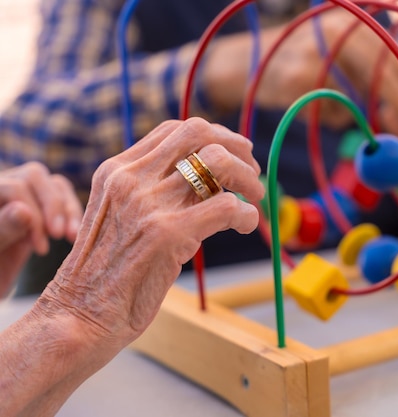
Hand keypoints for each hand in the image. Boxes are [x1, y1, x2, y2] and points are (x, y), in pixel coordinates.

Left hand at [0, 162, 81, 295]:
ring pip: (53, 185)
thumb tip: (23, 210)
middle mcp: (3, 187)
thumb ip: (2, 229)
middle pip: (35, 176)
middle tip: (58, 235)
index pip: (16, 187)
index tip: (41, 249)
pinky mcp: (41, 208)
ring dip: (68, 211)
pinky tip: (73, 235)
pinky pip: (63, 198)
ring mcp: (23, 196)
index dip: (34, 215)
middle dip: (53, 205)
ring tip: (72, 237)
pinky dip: (73, 215)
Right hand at [36, 118, 263, 349]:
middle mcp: (131, 179)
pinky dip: (247, 214)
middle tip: (251, 172)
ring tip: (254, 198)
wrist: (78, 317)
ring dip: (248, 179)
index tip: (233, 153)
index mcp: (116, 171)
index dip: (214, 136)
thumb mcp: (119, 217)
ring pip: (218, 163)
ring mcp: (149, 204)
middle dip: (235, 147)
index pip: (174, 129)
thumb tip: (207, 182)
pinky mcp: (168, 234)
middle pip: (198, 133)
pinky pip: (227, 207)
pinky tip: (246, 225)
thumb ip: (153, 193)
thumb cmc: (104, 275)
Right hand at [205, 9, 397, 139]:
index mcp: (348, 22)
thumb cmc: (299, 66)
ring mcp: (314, 54)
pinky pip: (329, 112)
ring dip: (350, 112)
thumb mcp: (336, 58)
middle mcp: (333, 31)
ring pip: (354, 98)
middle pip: (381, 72)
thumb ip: (370, 76)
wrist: (242, 65)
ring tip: (326, 102)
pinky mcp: (298, 79)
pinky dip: (326, 117)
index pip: (393, 53)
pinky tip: (306, 102)